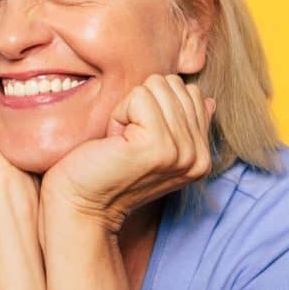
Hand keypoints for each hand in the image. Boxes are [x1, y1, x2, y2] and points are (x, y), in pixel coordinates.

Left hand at [39, 74, 215, 231]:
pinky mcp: (158, 146)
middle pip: (174, 85)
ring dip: (128, 110)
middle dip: (141, 105)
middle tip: (126, 141)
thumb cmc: (106, 169)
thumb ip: (181, 123)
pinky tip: (114, 142)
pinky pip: (139, 96)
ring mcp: (182, 152)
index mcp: (201, 155)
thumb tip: (207, 100)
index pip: (192, 93)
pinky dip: (119, 114)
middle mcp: (198, 156)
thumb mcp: (153, 144)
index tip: (138, 139)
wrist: (81, 204)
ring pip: (156, 87)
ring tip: (121, 142)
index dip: (154, 106)